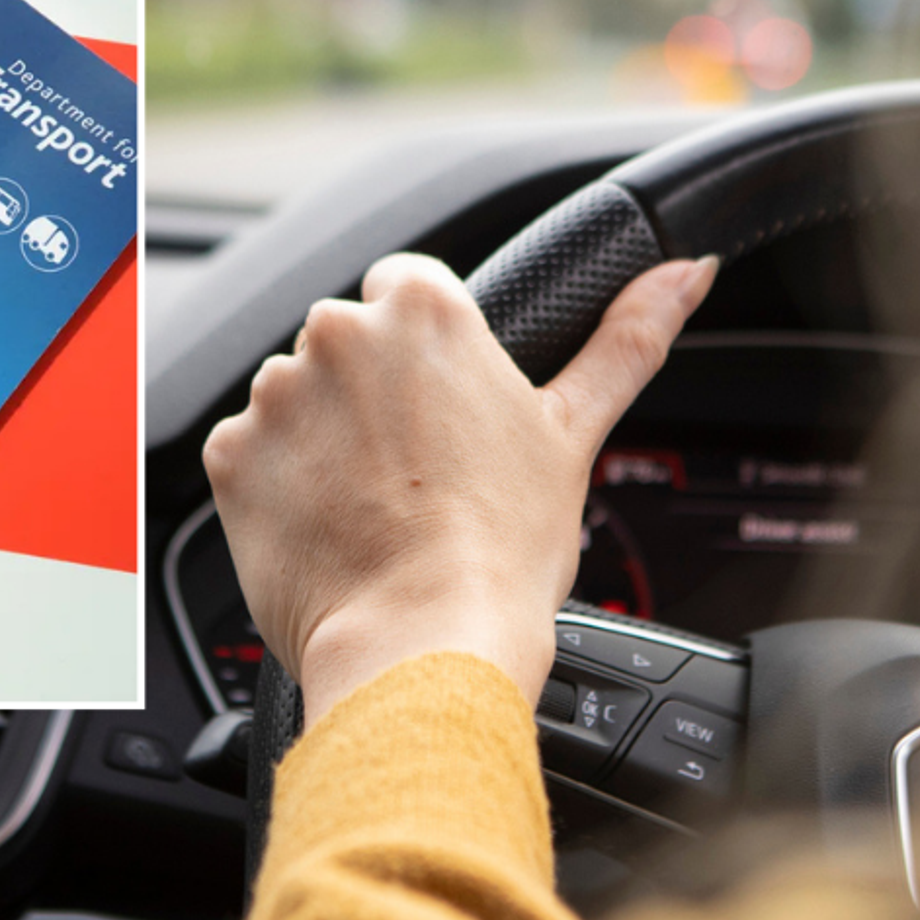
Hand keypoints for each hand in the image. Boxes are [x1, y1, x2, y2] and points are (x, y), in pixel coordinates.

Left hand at [203, 252, 717, 726]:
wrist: (425, 646)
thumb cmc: (502, 549)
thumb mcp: (574, 433)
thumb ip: (627, 340)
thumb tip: (687, 273)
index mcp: (425, 311)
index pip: (408, 288)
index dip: (427, 354)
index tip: (441, 411)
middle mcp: (340, 334)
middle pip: (349, 342)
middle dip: (372, 396)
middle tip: (416, 472)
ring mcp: (277, 395)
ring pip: (297, 398)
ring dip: (322, 439)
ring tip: (372, 508)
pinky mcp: (232, 455)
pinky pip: (252, 453)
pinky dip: (279, 486)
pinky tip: (327, 526)